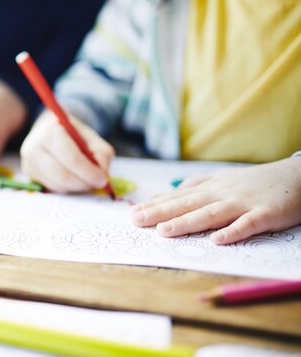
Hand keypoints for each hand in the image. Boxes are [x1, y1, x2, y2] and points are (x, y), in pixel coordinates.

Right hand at [20, 110, 113, 192]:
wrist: (50, 129)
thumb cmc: (73, 135)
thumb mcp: (92, 139)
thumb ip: (101, 155)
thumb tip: (102, 176)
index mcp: (51, 132)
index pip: (71, 158)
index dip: (88, 172)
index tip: (102, 179)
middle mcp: (35, 147)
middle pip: (61, 175)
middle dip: (82, 184)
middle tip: (96, 184)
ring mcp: (29, 161)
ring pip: (56, 184)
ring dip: (75, 188)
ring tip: (86, 181)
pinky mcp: (29, 173)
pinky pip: (50, 187)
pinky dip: (66, 188)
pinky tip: (73, 180)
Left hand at [131, 157, 300, 243]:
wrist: (298, 176)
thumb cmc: (257, 181)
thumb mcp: (224, 178)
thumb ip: (198, 185)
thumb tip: (171, 193)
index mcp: (212, 186)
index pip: (178, 196)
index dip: (155, 205)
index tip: (132, 213)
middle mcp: (223, 193)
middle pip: (187, 204)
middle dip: (159, 213)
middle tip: (135, 221)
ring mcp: (244, 203)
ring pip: (211, 213)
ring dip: (186, 222)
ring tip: (164, 232)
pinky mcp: (266, 214)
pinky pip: (248, 224)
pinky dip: (233, 231)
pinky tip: (217, 240)